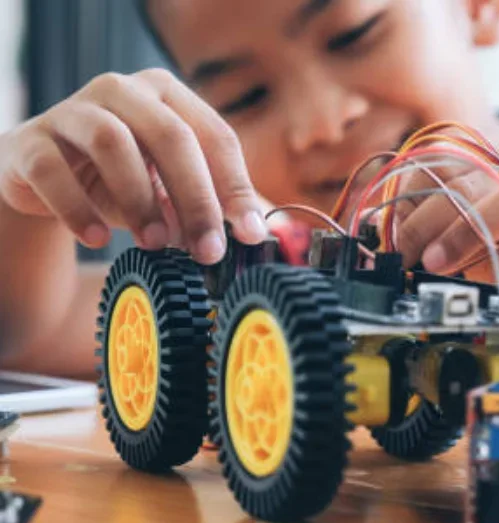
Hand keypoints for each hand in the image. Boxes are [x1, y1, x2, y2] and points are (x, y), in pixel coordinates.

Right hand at [0, 68, 266, 263]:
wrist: (44, 178)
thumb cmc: (122, 179)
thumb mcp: (171, 187)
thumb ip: (212, 203)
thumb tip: (263, 233)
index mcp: (167, 96)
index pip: (215, 135)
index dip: (236, 187)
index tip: (250, 234)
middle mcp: (122, 91)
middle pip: (171, 136)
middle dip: (197, 198)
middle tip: (209, 251)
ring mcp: (72, 111)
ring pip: (113, 142)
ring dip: (141, 199)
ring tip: (155, 244)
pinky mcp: (30, 142)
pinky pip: (53, 169)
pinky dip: (78, 208)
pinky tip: (97, 239)